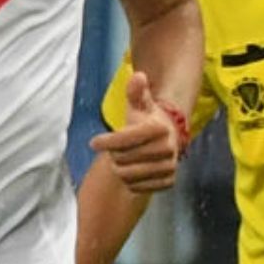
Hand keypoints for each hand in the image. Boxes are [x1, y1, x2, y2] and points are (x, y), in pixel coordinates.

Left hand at [89, 71, 185, 192]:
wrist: (168, 139)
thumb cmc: (146, 121)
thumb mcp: (139, 105)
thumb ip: (136, 92)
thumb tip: (138, 75)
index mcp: (159, 128)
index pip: (125, 139)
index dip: (106, 141)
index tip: (93, 142)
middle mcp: (168, 148)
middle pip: (123, 158)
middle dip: (114, 154)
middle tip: (114, 150)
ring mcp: (169, 166)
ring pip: (128, 175)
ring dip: (120, 168)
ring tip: (123, 160)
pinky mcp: (169, 181)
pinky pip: (138, 187)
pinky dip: (131, 181)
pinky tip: (133, 170)